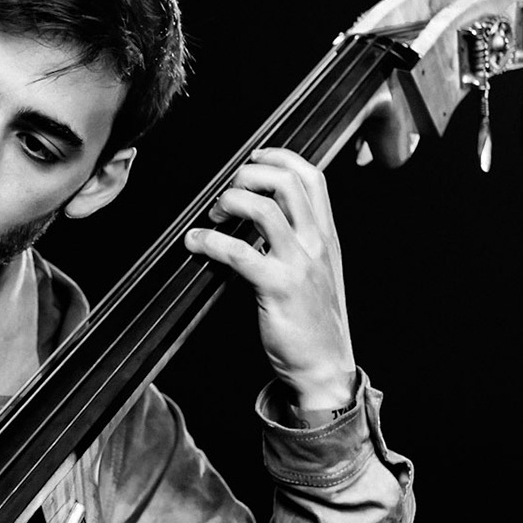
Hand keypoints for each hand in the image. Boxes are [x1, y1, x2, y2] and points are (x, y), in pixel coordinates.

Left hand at [184, 147, 354, 410]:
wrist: (324, 365)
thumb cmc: (313, 319)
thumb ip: (298, 239)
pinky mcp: (278, 287)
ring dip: (229, 202)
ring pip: (264, 209)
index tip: (252, 159)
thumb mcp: (316, 270)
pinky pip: (240, 252)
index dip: (279, 157)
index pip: (311, 176)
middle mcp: (316, 242)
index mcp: (326, 234)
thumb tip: (261, 212)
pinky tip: (197, 243)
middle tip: (225, 194)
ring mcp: (299, 264)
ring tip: (212, 216)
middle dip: (248, 175)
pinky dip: (211, 241)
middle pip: (286, 181)